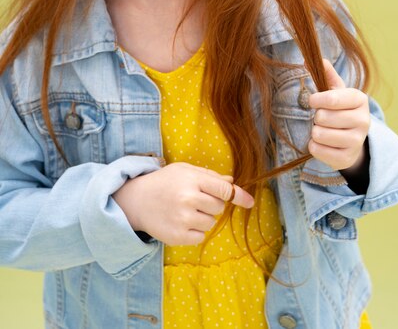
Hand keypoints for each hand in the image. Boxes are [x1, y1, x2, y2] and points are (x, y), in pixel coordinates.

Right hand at [112, 162, 253, 245]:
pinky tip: (181, 222)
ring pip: (211, 223)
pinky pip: (201, 237)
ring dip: (204, 218)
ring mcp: (183, 219)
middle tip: (195, 199)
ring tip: (186, 211)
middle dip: (212, 204)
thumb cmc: (164, 182)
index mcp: (192, 180)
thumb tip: (232, 182)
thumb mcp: (184, 170)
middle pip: (219, 207)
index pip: (224, 189)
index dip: (239, 195)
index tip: (250, 202)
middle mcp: (188, 199)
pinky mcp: (178, 236)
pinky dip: (195, 231)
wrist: (136, 200)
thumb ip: (209, 176)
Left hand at [308, 59, 369, 171]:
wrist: (352, 139)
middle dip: (316, 117)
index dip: (317, 99)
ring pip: (320, 134)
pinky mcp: (347, 158)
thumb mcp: (335, 90)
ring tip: (323, 129)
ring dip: (315, 132)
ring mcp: (357, 141)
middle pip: (323, 117)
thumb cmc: (340, 110)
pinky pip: (318, 150)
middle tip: (322, 118)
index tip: (312, 101)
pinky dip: (314, 146)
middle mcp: (363, 121)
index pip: (332, 98)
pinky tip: (322, 143)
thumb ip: (326, 74)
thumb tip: (312, 58)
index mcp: (360, 99)